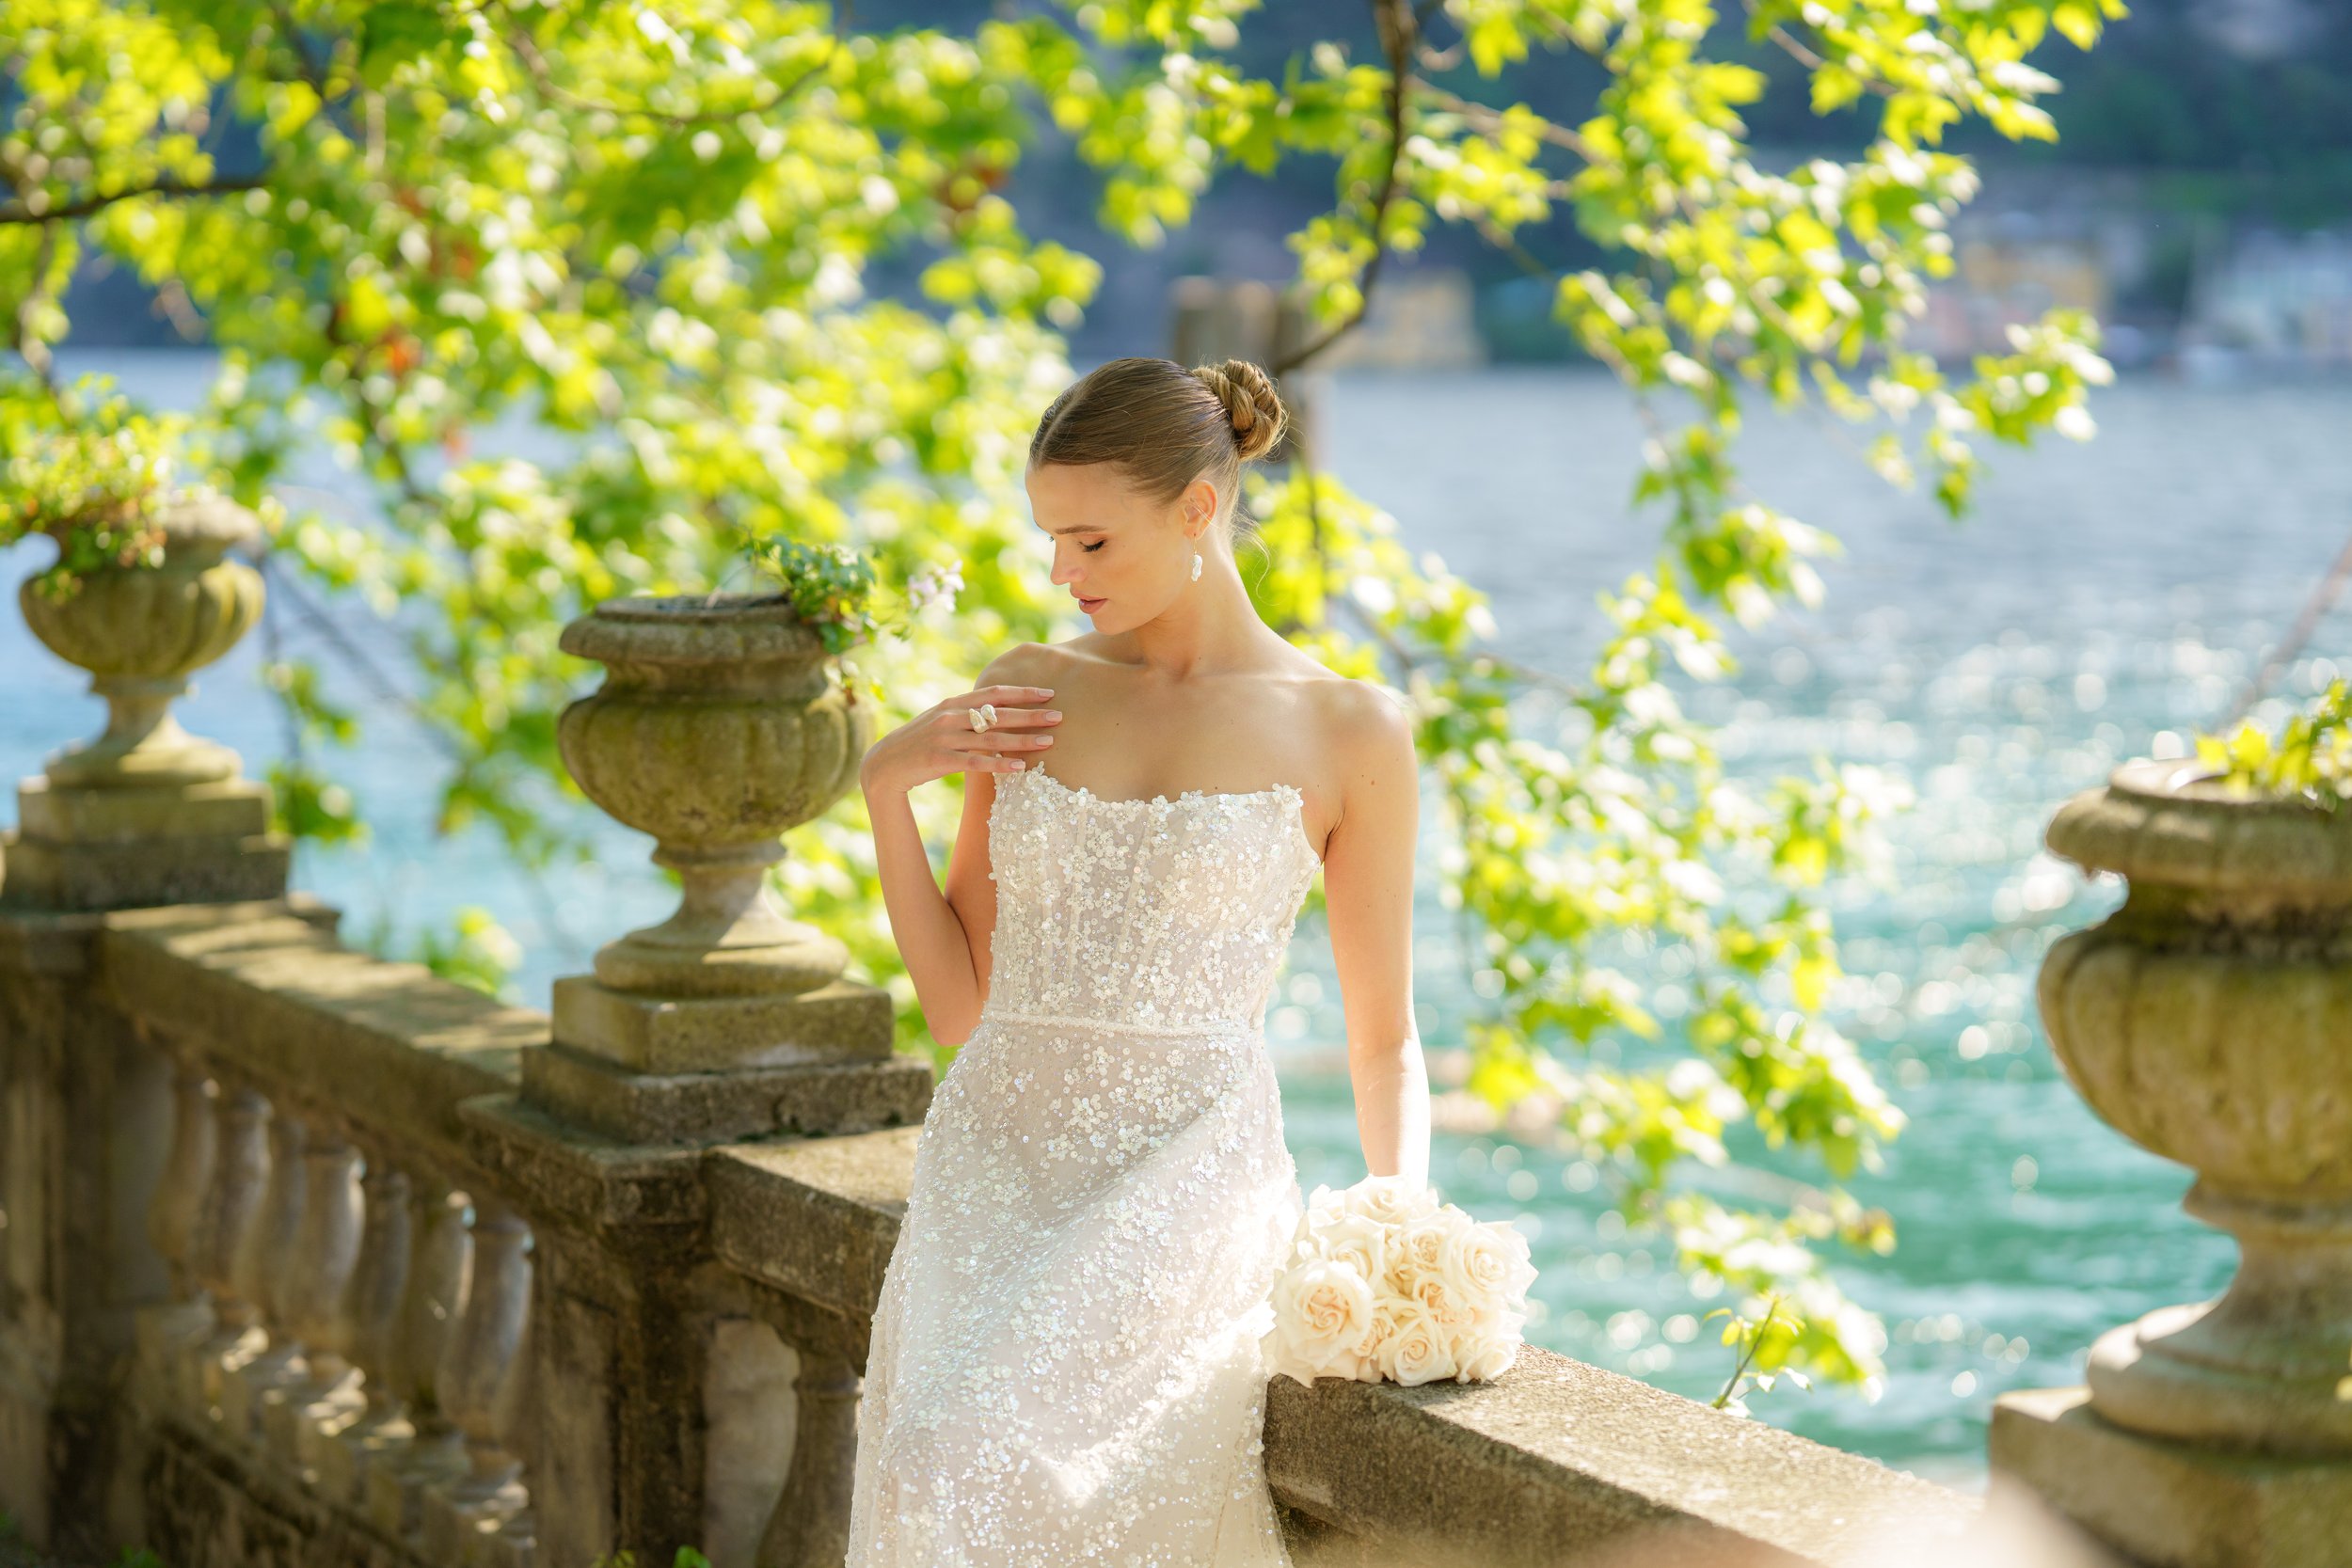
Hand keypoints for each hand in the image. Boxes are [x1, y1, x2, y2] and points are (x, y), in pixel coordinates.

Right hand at [859, 683, 1061, 798]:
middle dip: (1031, 715)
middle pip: (999, 714)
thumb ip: (967, 714)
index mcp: (954, 703)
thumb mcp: (942, 721)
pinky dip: (999, 765)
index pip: (994, 693)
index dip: (1023, 692)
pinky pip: (976, 762)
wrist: (885, 764)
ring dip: (1022, 740)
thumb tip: (998, 712)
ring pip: (992, 738)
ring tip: (1048, 742)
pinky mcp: (940, 760)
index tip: (1049, 693)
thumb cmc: (919, 743)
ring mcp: (945, 738)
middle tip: (1059, 716)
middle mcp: (951, 716)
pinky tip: (1019, 768)